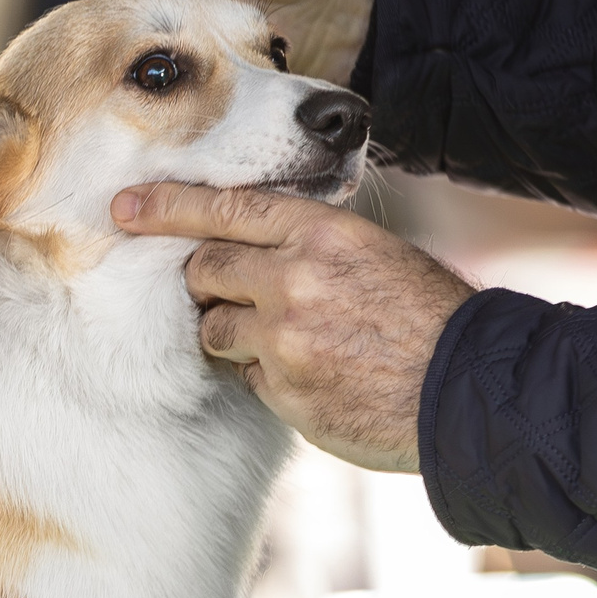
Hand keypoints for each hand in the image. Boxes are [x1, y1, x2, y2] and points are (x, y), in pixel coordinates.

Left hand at [113, 183, 473, 471]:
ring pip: (214, 326)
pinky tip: (312, 374)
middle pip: (205, 268)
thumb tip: (256, 236)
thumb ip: (311, 241)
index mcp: (322, 234)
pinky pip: (245, 375)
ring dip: (232, 329)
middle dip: (206, 278)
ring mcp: (285, 340)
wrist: (473, 387)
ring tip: (289, 337)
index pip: (224, 208)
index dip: (166, 205)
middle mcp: (294, 281)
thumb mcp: (376, 252)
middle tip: (235, 288)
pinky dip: (264, 373)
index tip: (124, 205)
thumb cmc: (431, 315)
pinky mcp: (284, 392)